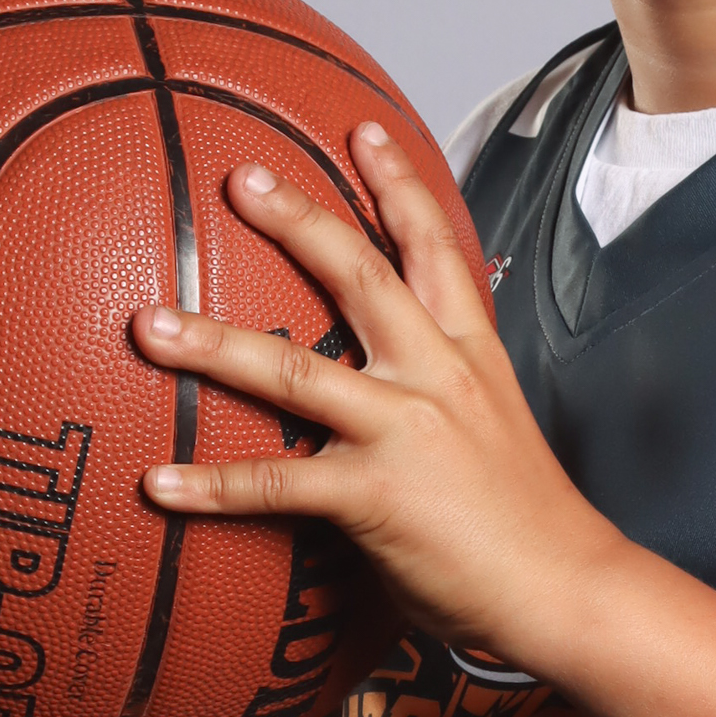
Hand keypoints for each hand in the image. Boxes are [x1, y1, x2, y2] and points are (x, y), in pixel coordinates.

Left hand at [133, 124, 618, 666]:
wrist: (567, 588)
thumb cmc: (525, 519)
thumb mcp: (494, 425)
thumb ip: (440, 391)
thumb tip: (387, 383)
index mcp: (471, 354)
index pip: (433, 248)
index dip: (399, 184)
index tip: (364, 129)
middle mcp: (437, 377)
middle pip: (360, 277)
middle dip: (297, 221)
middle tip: (238, 180)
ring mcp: (405, 433)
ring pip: (294, 373)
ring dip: (213, 346)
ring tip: (148, 325)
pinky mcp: (376, 497)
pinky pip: (277, 485)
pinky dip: (212, 485)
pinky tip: (158, 481)